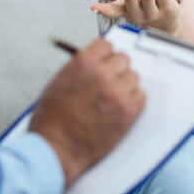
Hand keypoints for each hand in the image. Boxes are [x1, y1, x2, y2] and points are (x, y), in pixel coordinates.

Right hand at [28, 38, 143, 187]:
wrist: (56, 148)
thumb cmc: (52, 120)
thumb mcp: (58, 82)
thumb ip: (79, 68)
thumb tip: (93, 62)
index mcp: (83, 62)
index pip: (106, 45)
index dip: (105, 55)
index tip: (105, 61)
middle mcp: (102, 73)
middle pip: (123, 59)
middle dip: (116, 69)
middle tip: (110, 81)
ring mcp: (117, 92)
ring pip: (134, 77)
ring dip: (125, 85)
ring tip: (113, 98)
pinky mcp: (128, 111)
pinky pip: (141, 96)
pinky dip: (133, 101)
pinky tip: (121, 108)